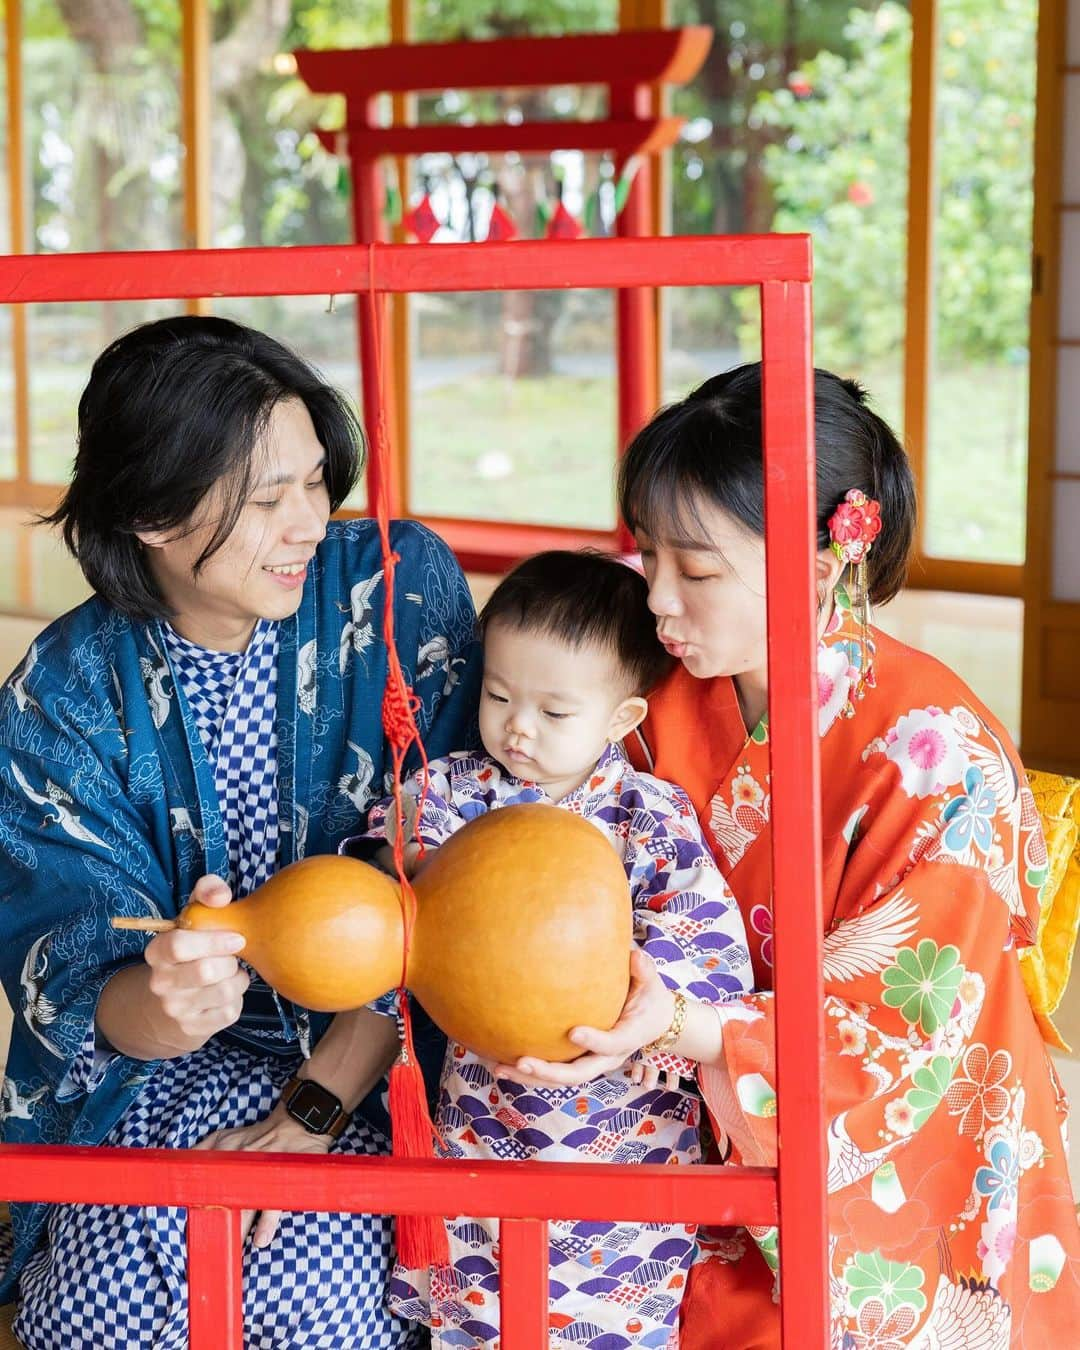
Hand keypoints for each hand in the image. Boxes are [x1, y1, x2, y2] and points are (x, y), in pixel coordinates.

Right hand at [144, 874, 249, 1054]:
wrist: (169, 1003)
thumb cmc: (191, 950)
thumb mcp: (193, 918)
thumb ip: (206, 893)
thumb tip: (221, 896)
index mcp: (157, 952)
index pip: (178, 945)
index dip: (213, 940)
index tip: (237, 937)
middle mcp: (160, 983)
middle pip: (206, 971)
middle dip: (230, 961)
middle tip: (233, 956)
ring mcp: (175, 1010)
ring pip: (224, 991)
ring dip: (238, 979)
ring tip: (231, 973)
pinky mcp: (193, 1030)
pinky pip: (231, 1011)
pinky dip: (238, 998)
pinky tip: (228, 992)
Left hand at [193, 1102, 333, 1247]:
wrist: (296, 1121)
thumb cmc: (258, 1134)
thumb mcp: (224, 1135)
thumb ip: (201, 1150)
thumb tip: (177, 1170)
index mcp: (221, 1152)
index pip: (201, 1185)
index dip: (193, 1210)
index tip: (188, 1233)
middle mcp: (238, 1161)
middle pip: (221, 1202)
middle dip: (214, 1228)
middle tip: (208, 1251)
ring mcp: (260, 1170)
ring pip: (244, 1208)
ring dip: (237, 1233)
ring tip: (230, 1254)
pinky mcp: (281, 1178)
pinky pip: (272, 1204)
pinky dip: (266, 1224)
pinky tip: (260, 1241)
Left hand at [494, 948, 675, 1088]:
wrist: (653, 1022)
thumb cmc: (649, 997)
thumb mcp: (651, 982)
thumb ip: (644, 970)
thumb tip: (633, 955)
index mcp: (628, 1038)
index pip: (611, 1044)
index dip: (594, 1041)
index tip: (573, 1032)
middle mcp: (608, 1058)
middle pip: (578, 1074)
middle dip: (549, 1072)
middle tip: (522, 1061)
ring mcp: (592, 1063)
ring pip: (560, 1079)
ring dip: (530, 1076)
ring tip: (499, 1068)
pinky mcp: (579, 1061)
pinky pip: (554, 1072)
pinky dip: (530, 1071)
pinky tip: (502, 1062)